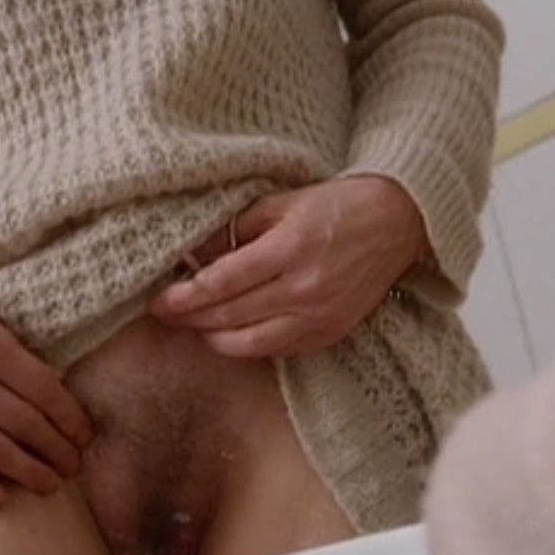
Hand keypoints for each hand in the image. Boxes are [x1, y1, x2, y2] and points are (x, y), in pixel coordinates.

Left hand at [149, 176, 429, 356]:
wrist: (396, 224)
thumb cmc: (336, 206)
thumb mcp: (281, 203)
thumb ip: (234, 230)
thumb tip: (191, 255)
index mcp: (290, 249)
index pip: (221, 283)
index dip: (184, 295)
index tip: (157, 299)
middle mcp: (305, 289)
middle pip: (229, 316)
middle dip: (189, 317)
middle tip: (163, 312)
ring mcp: (319, 317)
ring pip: (248, 343)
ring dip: (212, 336)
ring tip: (193, 322)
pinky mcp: (329, 334)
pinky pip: (274, 350)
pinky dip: (245, 344)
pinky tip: (229, 331)